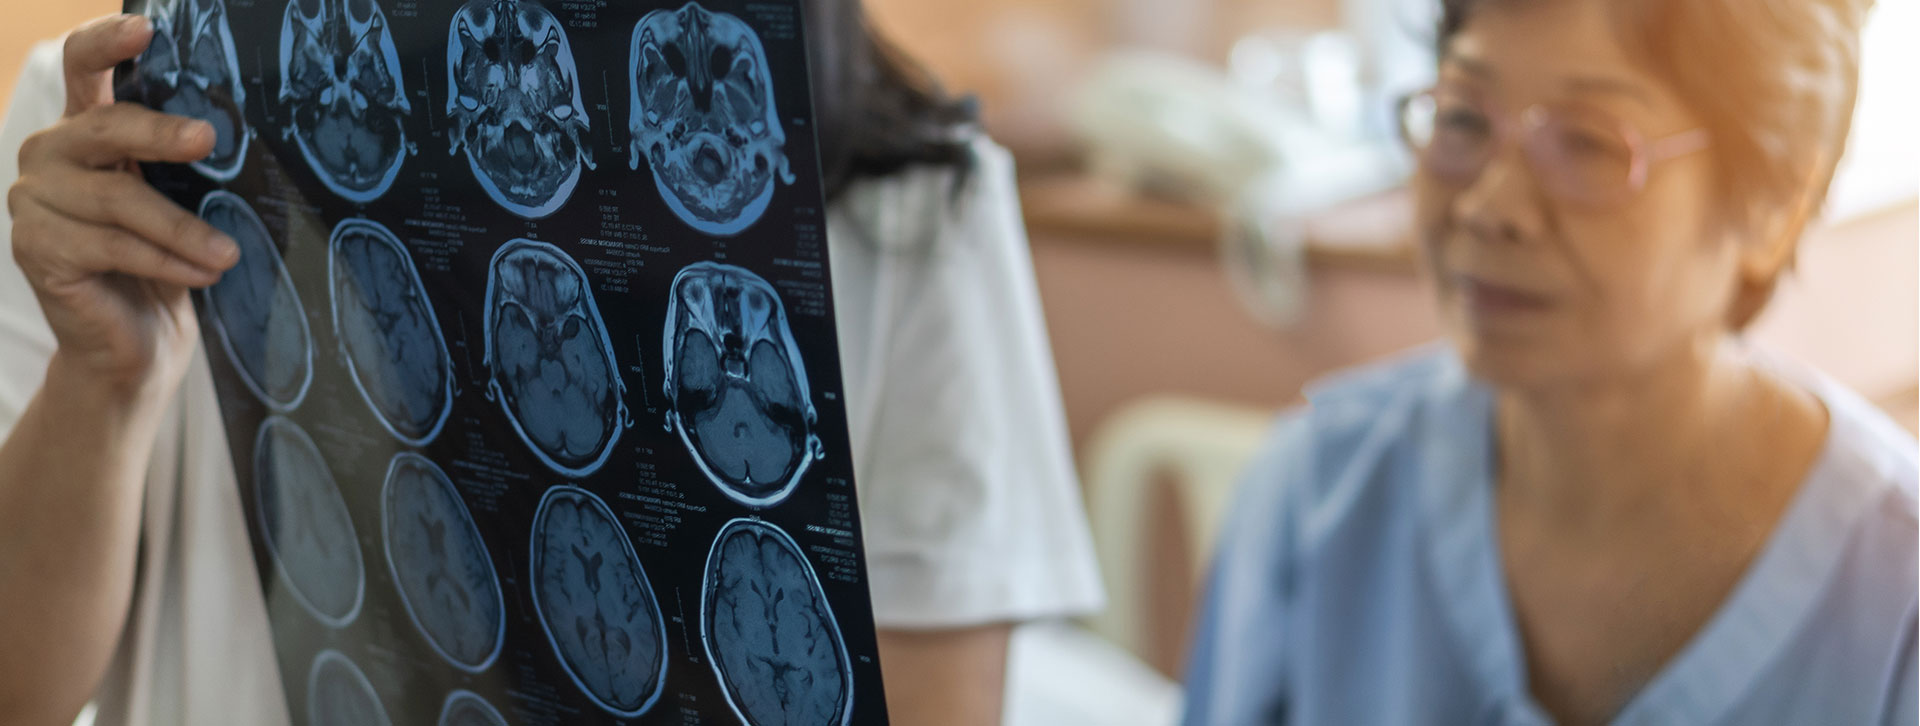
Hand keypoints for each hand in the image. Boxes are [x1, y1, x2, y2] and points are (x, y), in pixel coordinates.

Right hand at [7, 14, 239, 397]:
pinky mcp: (35, 248)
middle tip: (208, 140)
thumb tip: (235, 132)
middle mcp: (49, 155)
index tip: (146, 30)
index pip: (83, 67)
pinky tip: (203, 273)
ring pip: (117, 199)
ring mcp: (33, 200)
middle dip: (160, 134)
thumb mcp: (181, 202)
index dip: (107, 43)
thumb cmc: (167, 265)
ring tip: (228, 253)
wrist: (136, 346)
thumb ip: (184, 164)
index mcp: (86, 130)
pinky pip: (111, 245)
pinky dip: (165, 260)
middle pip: (103, 127)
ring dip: (182, 228)